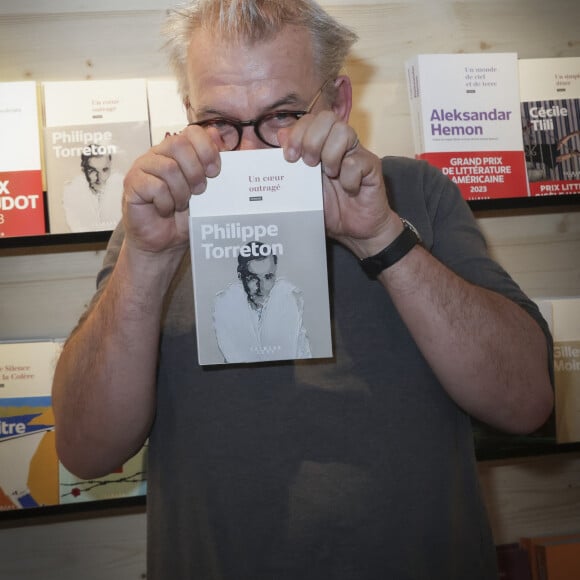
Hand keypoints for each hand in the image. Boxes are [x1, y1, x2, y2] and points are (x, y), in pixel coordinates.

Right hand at [122, 126, 220, 253]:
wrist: (165, 241)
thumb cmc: (185, 215)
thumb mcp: (207, 190)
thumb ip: (213, 163)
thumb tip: (217, 134)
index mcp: (178, 151)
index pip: (193, 132)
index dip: (207, 150)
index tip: (215, 172)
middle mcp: (159, 154)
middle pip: (179, 145)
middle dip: (195, 172)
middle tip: (198, 192)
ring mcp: (143, 167)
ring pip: (169, 168)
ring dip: (181, 192)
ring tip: (180, 205)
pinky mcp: (132, 183)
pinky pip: (155, 187)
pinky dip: (166, 203)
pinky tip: (165, 210)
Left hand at [279, 111, 398, 257]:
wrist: (354, 230)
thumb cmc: (329, 207)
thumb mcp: (301, 188)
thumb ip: (290, 165)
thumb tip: (279, 136)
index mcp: (321, 144)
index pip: (310, 119)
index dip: (297, 132)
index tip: (289, 157)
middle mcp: (340, 144)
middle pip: (327, 118)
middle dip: (311, 140)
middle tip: (309, 165)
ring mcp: (356, 153)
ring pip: (344, 131)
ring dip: (330, 155)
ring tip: (329, 175)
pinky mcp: (371, 167)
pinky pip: (357, 161)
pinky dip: (348, 178)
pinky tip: (348, 190)